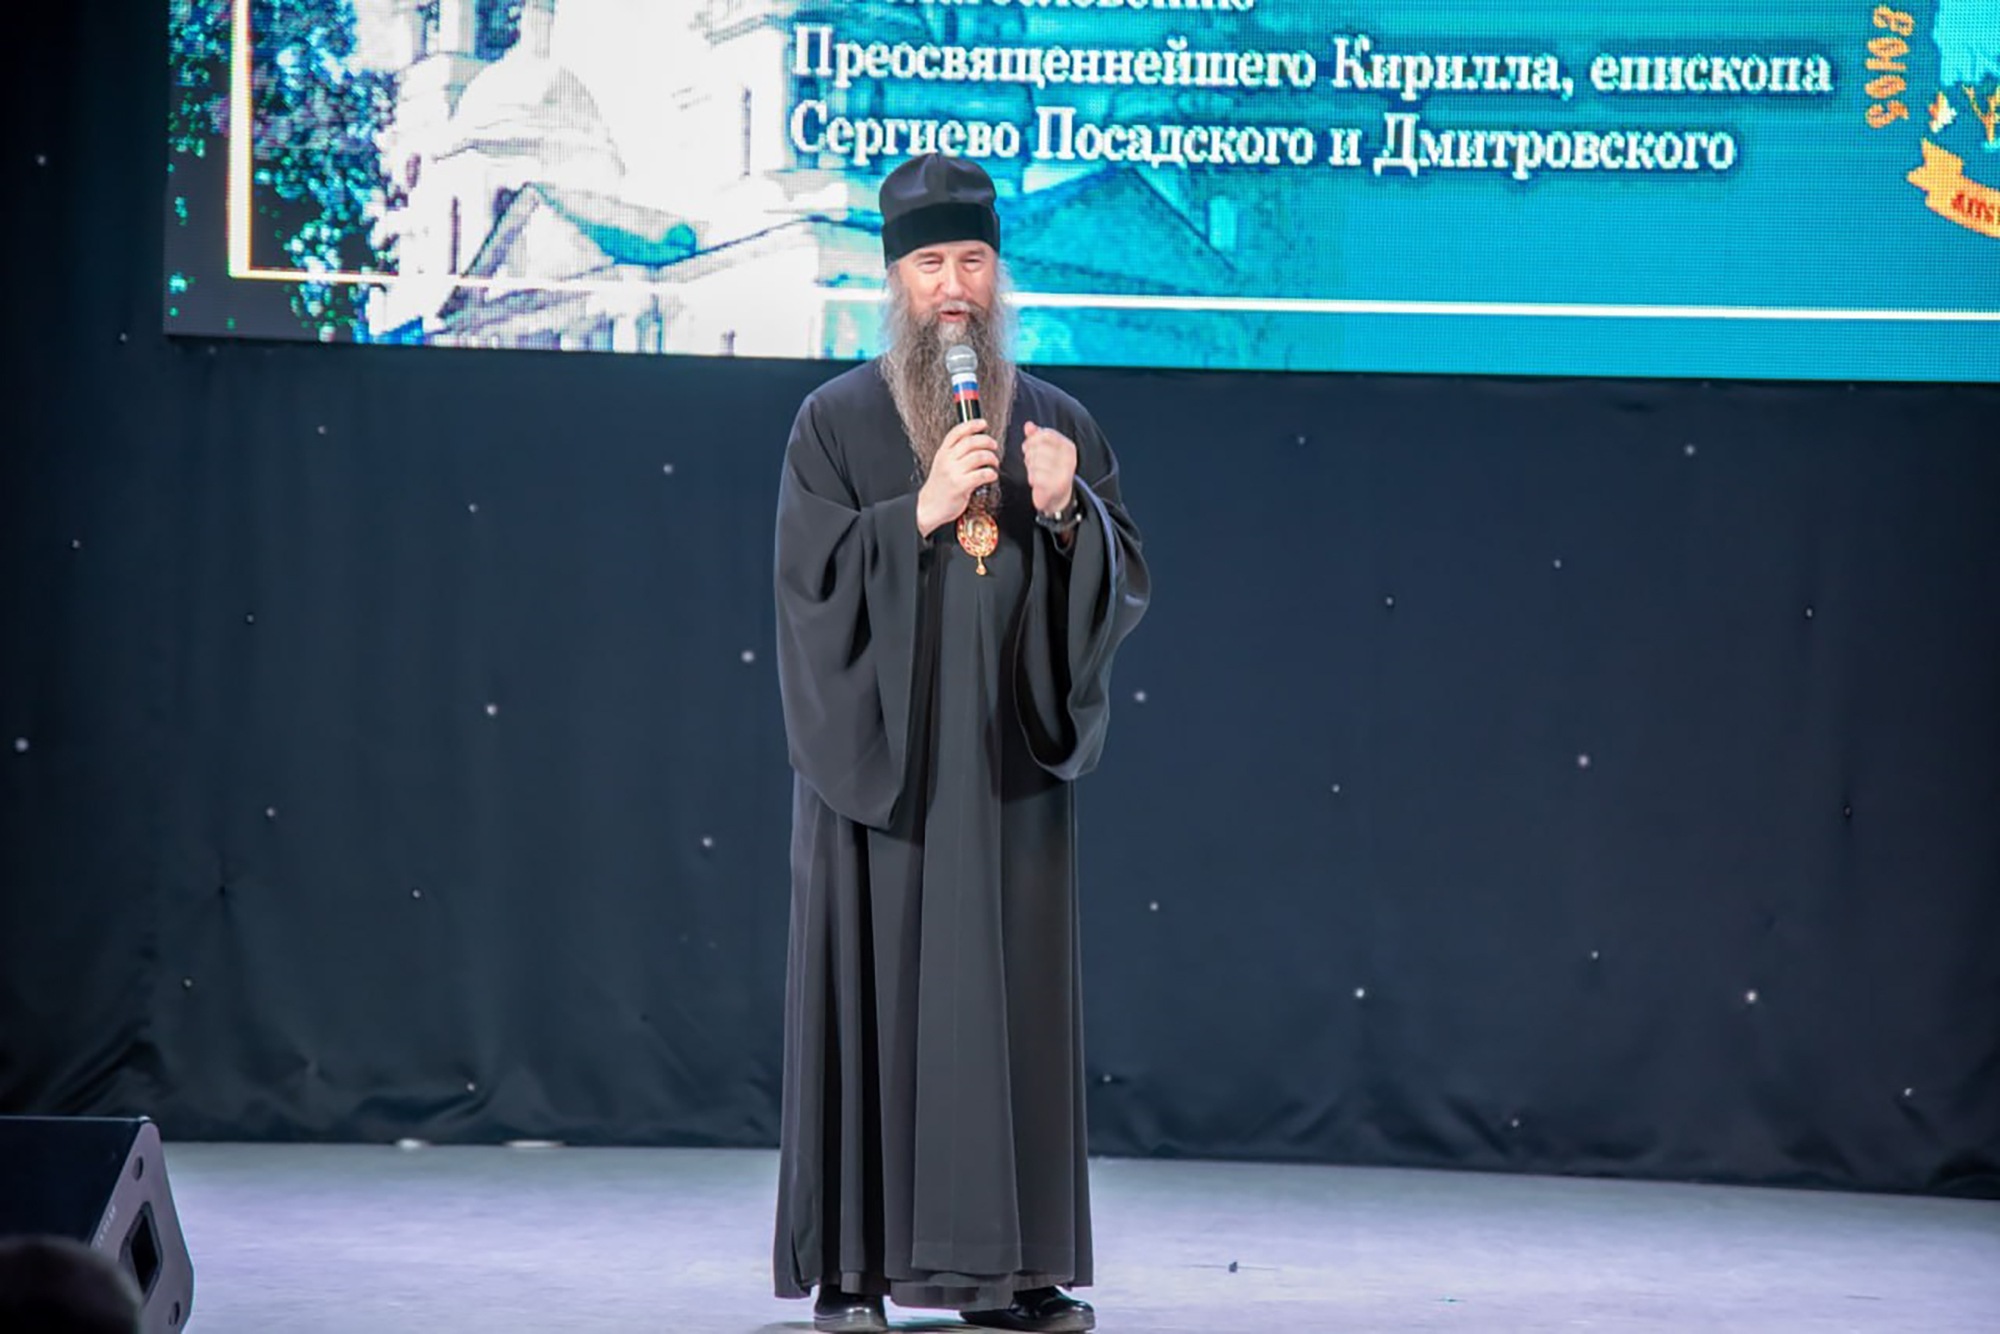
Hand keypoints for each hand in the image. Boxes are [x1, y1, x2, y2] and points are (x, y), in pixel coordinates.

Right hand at [916, 418, 999, 535]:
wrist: (930, 506)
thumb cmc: (940, 486)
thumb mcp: (943, 463)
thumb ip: (955, 452)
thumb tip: (975, 440)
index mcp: (943, 452)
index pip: (957, 432)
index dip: (972, 425)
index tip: (983, 423)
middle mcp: (947, 460)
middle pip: (971, 442)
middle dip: (987, 441)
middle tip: (994, 446)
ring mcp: (952, 473)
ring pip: (978, 456)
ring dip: (992, 458)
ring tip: (994, 463)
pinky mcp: (959, 486)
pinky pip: (981, 474)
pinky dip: (991, 473)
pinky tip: (991, 475)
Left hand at [1022, 421, 1076, 516]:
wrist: (1058, 496)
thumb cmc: (1050, 470)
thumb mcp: (1045, 450)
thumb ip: (1036, 437)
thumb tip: (1028, 425)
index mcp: (1068, 447)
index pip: (1045, 434)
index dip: (1032, 439)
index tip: (1029, 447)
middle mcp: (1069, 458)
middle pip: (1038, 448)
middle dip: (1029, 455)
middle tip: (1031, 462)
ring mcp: (1064, 473)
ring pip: (1035, 462)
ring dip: (1030, 468)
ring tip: (1035, 472)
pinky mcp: (1056, 486)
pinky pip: (1035, 476)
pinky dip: (1031, 478)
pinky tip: (1036, 481)